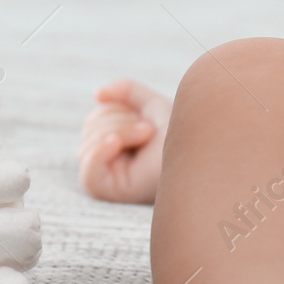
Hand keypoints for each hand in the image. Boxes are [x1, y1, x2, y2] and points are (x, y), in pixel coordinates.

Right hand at [78, 79, 170, 203]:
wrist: (196, 152)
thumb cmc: (178, 133)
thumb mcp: (151, 104)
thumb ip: (125, 91)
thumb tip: (98, 93)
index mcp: (114, 144)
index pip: (94, 120)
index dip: (116, 110)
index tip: (144, 119)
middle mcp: (107, 163)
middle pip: (89, 131)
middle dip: (118, 121)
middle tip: (148, 130)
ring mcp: (107, 178)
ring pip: (88, 147)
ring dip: (119, 132)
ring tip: (145, 135)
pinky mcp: (109, 192)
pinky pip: (88, 174)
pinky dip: (99, 152)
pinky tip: (114, 142)